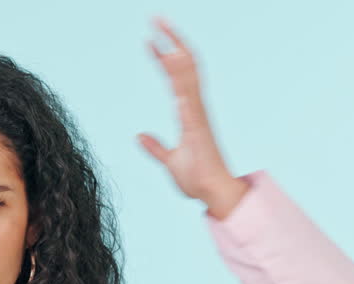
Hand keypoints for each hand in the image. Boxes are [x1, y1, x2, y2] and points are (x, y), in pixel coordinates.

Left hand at [137, 16, 245, 214]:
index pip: (175, 77)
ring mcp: (197, 115)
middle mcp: (195, 108)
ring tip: (162, 28)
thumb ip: (155, 147)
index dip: (163, 57)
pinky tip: (171, 59)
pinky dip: (180, 76)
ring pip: (187, 74)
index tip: (150, 40)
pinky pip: (187, 95)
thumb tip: (140, 135)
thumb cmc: (197, 180)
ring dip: (175, 50)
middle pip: (184, 66)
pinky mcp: (198, 125)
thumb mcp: (169, 161)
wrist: (213, 195)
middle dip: (171, 40)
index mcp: (189, 113)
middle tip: (156, 18)